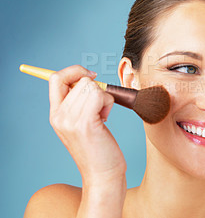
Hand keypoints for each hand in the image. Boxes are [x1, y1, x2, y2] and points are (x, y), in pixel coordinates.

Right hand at [48, 65, 126, 185]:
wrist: (102, 174)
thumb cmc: (98, 148)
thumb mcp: (82, 123)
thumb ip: (79, 102)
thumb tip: (88, 77)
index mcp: (56, 114)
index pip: (56, 78)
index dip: (74, 70)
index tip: (91, 75)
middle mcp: (59, 116)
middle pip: (80, 80)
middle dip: (97, 89)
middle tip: (101, 110)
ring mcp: (70, 120)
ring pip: (92, 86)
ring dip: (105, 98)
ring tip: (103, 117)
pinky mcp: (85, 123)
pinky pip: (100, 95)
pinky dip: (108, 102)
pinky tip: (106, 119)